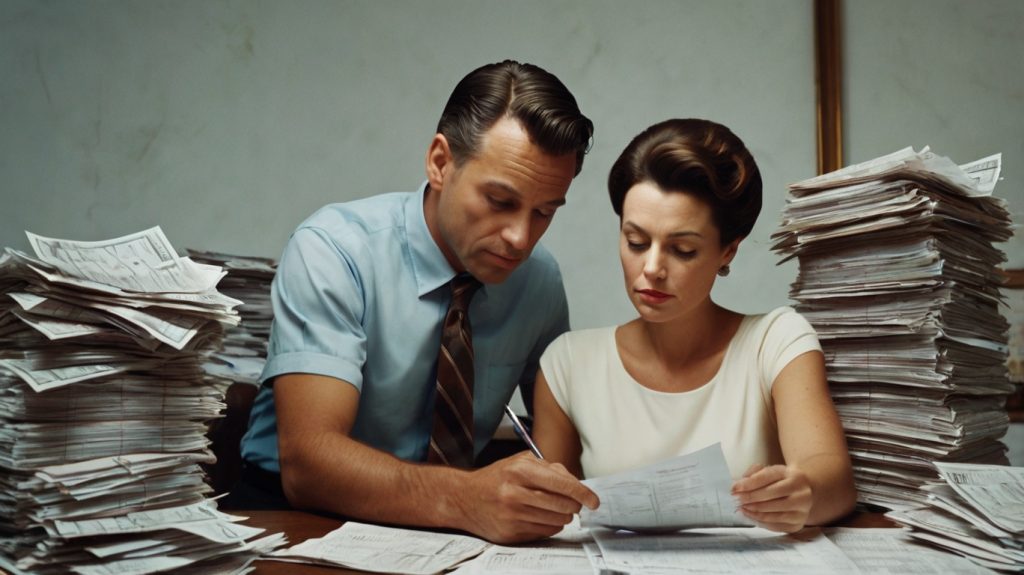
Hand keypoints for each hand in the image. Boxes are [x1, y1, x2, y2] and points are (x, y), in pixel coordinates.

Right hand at [457, 451, 598, 543]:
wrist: (463, 498)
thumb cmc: (495, 479)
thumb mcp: (519, 462)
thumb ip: (549, 468)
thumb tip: (576, 484)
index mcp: (519, 470)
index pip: (562, 483)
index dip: (583, 493)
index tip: (594, 500)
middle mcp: (515, 493)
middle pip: (563, 505)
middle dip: (573, 506)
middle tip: (572, 504)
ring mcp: (512, 515)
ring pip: (557, 521)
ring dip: (562, 517)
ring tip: (553, 509)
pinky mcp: (510, 533)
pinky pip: (545, 532)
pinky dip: (550, 526)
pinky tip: (541, 517)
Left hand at [731, 463, 812, 532]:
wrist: (802, 496)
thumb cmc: (781, 482)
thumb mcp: (771, 472)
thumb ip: (754, 473)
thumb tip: (739, 485)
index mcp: (793, 475)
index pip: (767, 477)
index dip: (748, 483)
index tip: (734, 489)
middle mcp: (801, 492)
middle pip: (770, 495)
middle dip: (749, 497)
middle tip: (736, 500)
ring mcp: (801, 510)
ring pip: (771, 513)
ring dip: (752, 511)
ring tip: (741, 508)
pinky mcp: (797, 524)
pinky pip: (774, 525)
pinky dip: (759, 521)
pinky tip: (750, 516)